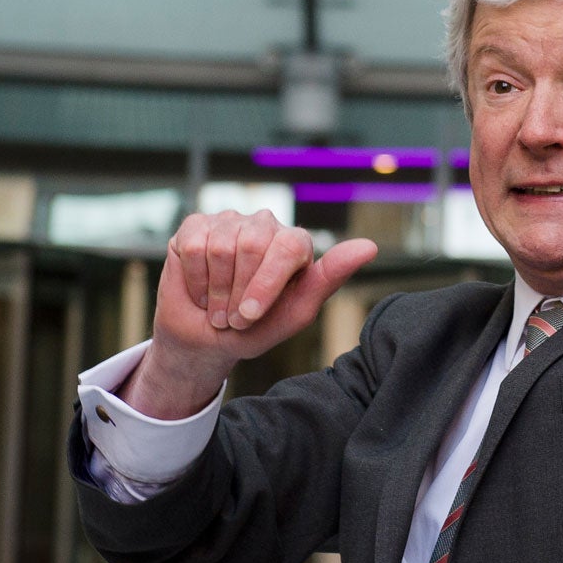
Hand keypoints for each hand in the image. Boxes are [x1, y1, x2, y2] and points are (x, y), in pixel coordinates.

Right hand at [124, 211, 378, 419]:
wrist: (207, 341)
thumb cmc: (257, 329)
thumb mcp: (296, 312)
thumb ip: (330, 279)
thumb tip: (369, 246)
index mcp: (295, 242)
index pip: (288, 246)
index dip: (265, 284)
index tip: (251, 317)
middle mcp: (265, 224)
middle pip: (251, 245)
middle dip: (237, 292)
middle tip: (235, 317)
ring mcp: (229, 221)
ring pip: (220, 247)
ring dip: (215, 291)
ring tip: (218, 306)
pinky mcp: (196, 225)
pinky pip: (193, 247)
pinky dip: (194, 280)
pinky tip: (200, 289)